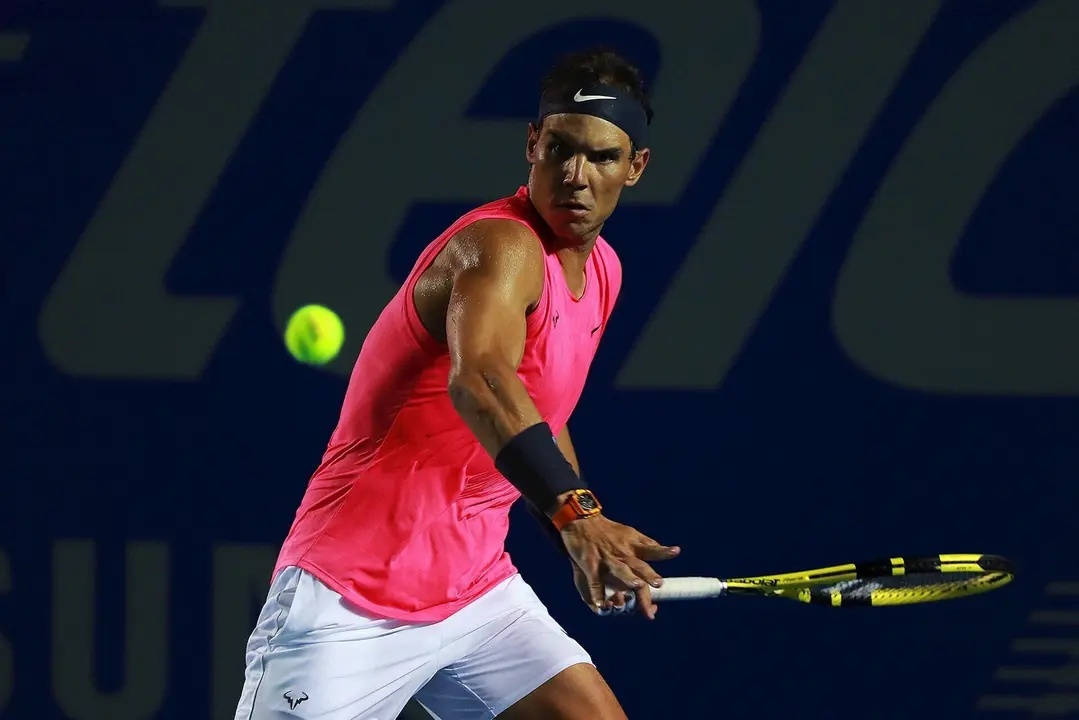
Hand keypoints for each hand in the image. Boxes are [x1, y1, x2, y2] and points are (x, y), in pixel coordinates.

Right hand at [561, 515, 679, 619]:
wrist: (581, 521)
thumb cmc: (608, 530)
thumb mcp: (629, 532)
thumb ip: (646, 544)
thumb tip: (665, 550)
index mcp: (632, 546)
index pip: (651, 549)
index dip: (663, 551)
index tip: (676, 551)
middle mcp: (622, 553)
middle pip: (638, 566)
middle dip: (648, 574)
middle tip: (659, 583)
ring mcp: (606, 559)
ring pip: (619, 570)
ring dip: (628, 578)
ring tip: (638, 586)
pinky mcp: (590, 564)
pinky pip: (595, 582)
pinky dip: (598, 594)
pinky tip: (601, 606)